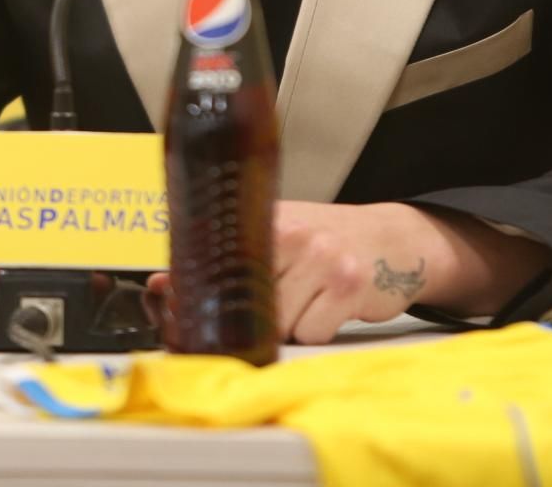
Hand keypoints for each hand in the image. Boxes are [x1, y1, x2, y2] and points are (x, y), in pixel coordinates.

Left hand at [148, 200, 548, 345]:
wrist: (391, 239)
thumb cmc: (325, 240)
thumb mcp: (275, 235)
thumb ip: (224, 258)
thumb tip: (161, 283)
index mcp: (266, 218)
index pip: (217, 263)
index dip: (202, 294)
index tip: (192, 308)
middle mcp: (294, 233)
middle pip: (247, 302)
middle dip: (253, 317)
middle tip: (272, 303)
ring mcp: (323, 258)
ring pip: (279, 323)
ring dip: (289, 325)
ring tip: (305, 299)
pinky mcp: (349, 287)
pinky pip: (312, 333)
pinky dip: (317, 330)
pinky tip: (328, 307)